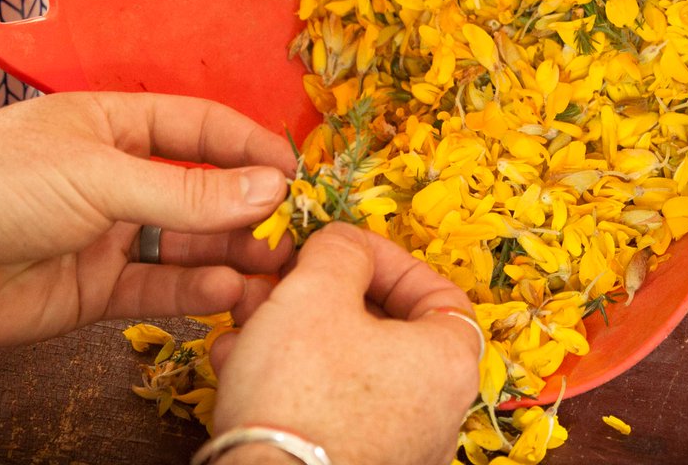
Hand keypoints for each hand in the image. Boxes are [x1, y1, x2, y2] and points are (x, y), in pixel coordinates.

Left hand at [0, 92, 295, 343]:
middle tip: (297, 232)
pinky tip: (228, 291)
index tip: (298, 172)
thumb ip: (186, 189)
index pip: (199, 129)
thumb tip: (268, 187)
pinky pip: (157, 289)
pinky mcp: (93, 288)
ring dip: (231, 254)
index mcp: (114, 125)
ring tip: (276, 269)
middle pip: (200, 190)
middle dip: (249, 210)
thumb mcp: (100, 173)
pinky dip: (194, 292)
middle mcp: (116, 176)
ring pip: (185, 244)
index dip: (249, 147)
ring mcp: (106, 234)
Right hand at [208, 223, 481, 464]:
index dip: (386, 258)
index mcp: (448, 362)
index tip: (341, 248)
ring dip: (294, 332)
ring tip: (246, 322)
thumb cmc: (300, 392)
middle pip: (384, 327)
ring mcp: (398, 446)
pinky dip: (289, 379)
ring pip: (345, 365)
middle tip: (283, 281)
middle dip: (322, 295)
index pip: (437, 290)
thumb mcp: (315, 290)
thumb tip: (343, 242)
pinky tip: (240, 366)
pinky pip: (328, 407)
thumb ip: (339, 249)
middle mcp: (436, 411)